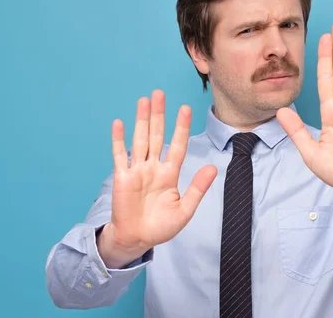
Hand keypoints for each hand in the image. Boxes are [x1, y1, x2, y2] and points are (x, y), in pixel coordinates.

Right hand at [99, 90, 217, 266]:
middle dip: (159, 115)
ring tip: (144, 100)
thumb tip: (214, 167)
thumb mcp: (185, 210)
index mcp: (169, 174)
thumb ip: (198, 188)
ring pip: (140, 140)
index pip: (177, 145)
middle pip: (157, 135)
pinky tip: (119, 123)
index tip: (185, 108)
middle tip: (160, 93)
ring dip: (141, 120)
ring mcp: (137, 171)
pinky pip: (120, 155)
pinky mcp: (122, 178)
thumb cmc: (161, 226)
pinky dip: (119, 139)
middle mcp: (153, 167)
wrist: (137, 239)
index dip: (181, 127)